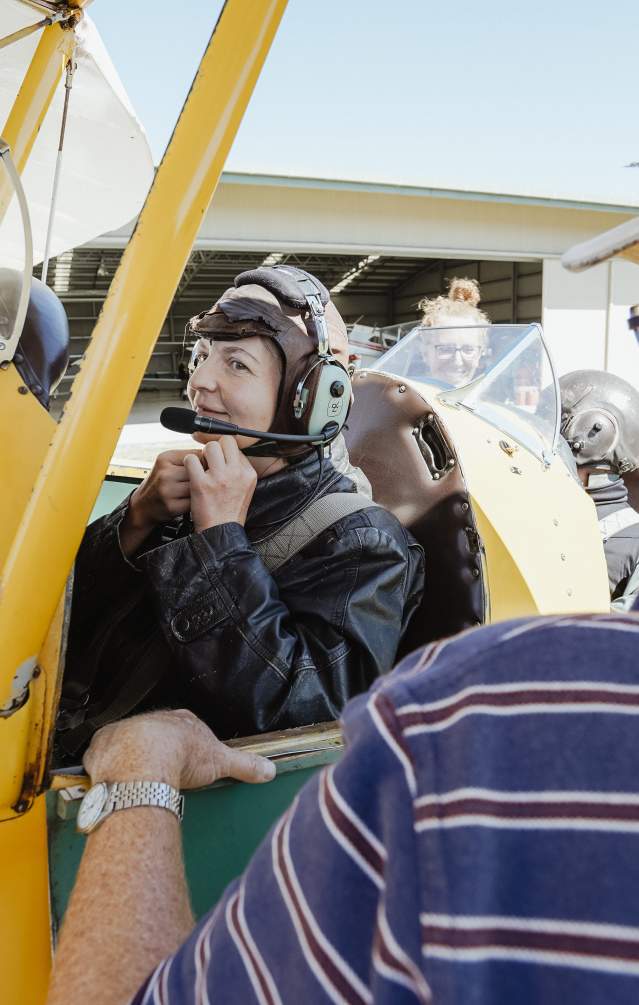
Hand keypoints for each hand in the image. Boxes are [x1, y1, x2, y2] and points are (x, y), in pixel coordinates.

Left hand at [83, 709, 275, 790]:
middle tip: (162, 773)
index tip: (187, 757)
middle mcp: (152, 722)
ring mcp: (125, 732)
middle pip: (155, 734)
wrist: (144, 758)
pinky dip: (105, 766)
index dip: (186, 743)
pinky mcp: (102, 746)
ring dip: (130, 757)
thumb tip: (268, 769)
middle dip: (157, 750)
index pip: (185, 728)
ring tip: (136, 780)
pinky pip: (102, 755)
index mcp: (180, 721)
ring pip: (128, 742)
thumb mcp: (221, 761)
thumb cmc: (181, 755)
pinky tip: (112, 781)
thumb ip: (245, 764)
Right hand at [119, 449, 200, 554]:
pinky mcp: (172, 506)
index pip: (196, 456)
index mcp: (165, 458)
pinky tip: (195, 501)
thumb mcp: (168, 464)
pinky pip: (195, 502)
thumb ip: (188, 457)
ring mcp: (167, 491)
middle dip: (205, 477)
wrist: (143, 506)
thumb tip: (214, 454)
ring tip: (200, 491)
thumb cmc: (161, 482)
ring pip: (199, 487)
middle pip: (199, 472)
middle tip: (206, 482)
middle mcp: (165, 473)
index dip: (204, 463)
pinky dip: (198, 502)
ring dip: (203, 490)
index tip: (204, 469)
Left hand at [183, 436, 256, 532]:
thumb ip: (240, 470)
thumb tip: (230, 452)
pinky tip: (191, 473)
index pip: (235, 447)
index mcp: (248, 473)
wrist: (221, 532)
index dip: (224, 452)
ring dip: (202, 455)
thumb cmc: (230, 512)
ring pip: (209, 447)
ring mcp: (219, 478)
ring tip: (200, 467)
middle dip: (214, 449)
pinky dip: (189, 464)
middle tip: (208, 462)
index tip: (219, 461)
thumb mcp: (246, 489)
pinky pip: (191, 459)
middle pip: (224, 442)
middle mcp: (236, 473)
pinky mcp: (201, 484)